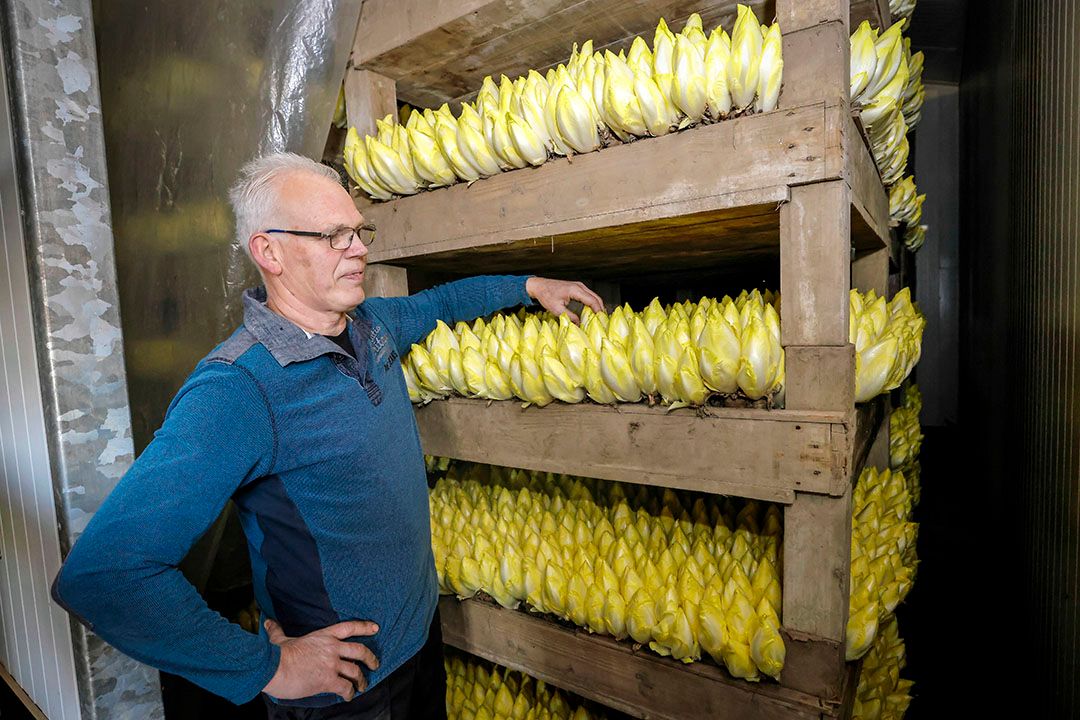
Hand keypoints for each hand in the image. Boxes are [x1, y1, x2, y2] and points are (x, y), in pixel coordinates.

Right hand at [262, 618, 379, 701]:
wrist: (274, 669)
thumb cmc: (276, 655)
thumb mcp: (279, 639)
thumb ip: (277, 631)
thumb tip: (268, 623)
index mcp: (323, 636)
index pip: (349, 627)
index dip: (365, 627)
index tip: (376, 628)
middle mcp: (332, 648)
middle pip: (360, 651)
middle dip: (371, 658)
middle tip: (375, 664)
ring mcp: (331, 664)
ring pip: (356, 671)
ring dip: (362, 680)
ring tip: (362, 686)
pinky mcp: (328, 680)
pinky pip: (346, 687)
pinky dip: (349, 693)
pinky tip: (348, 696)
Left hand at [525, 277, 604, 323]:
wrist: (540, 286)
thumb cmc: (546, 296)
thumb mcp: (556, 309)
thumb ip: (569, 316)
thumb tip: (579, 324)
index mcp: (575, 290)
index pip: (592, 301)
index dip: (598, 311)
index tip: (601, 320)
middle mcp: (579, 286)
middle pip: (596, 298)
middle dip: (601, 309)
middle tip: (603, 321)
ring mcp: (579, 286)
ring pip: (594, 296)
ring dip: (597, 306)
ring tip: (599, 317)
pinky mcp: (578, 287)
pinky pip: (589, 295)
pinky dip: (593, 303)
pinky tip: (592, 311)